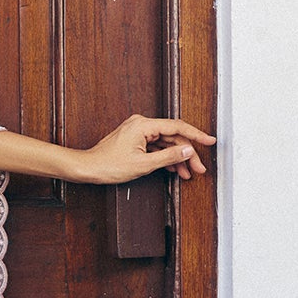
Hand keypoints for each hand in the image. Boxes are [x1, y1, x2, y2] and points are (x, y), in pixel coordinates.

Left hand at [82, 114, 215, 184]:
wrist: (88, 168)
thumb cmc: (109, 165)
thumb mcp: (144, 164)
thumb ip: (169, 156)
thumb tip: (188, 150)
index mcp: (143, 125)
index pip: (177, 127)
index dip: (196, 135)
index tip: (210, 141)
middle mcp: (141, 124)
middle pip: (172, 137)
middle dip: (187, 154)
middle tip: (198, 168)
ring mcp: (138, 132)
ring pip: (165, 143)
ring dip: (177, 158)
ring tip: (187, 173)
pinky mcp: (135, 140)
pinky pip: (156, 147)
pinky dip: (165, 158)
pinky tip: (174, 169)